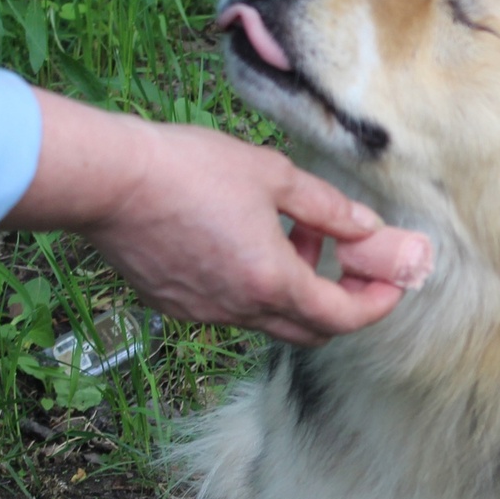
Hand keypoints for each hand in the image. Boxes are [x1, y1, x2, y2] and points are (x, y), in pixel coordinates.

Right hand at [2, 90, 433, 345]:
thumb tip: (368, 228)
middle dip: (342, 302)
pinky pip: (231, 306)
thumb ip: (328, 208)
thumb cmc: (189, 170)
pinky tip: (248, 240)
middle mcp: (240, 310)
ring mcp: (204, 312)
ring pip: (270, 317)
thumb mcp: (272, 176)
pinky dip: (256, 285)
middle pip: (311, 329)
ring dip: (296, 287)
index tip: (391, 282)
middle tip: (353, 265)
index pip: (344, 317)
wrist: (108, 181)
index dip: (376, 304)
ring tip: (297, 233)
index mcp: (271, 282)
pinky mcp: (175, 304)